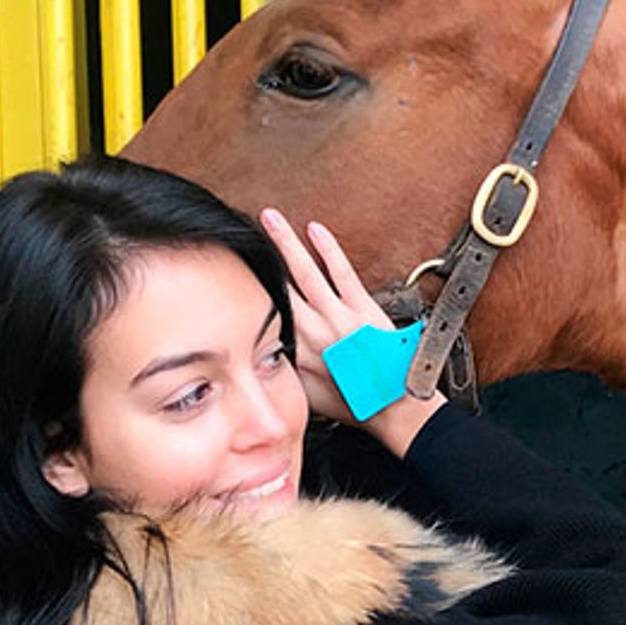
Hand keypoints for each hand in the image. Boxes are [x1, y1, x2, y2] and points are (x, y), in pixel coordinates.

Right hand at [259, 208, 445, 456]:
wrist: (394, 407)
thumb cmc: (355, 403)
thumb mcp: (307, 396)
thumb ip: (286, 369)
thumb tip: (265, 352)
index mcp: (295, 353)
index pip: (264, 316)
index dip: (246, 293)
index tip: (230, 271)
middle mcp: (312, 332)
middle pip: (277, 287)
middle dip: (258, 257)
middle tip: (240, 235)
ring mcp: (338, 317)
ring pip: (304, 272)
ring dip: (284, 242)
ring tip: (269, 218)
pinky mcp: (363, 309)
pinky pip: (341, 272)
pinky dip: (327, 249)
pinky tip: (314, 229)